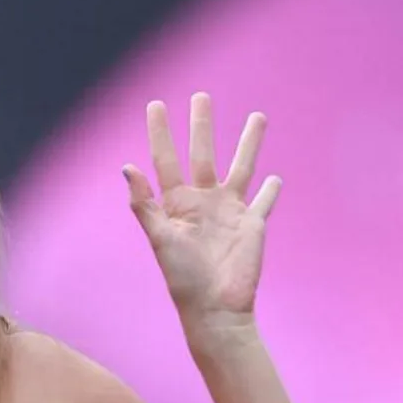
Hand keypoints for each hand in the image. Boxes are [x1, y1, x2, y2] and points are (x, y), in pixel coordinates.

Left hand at [122, 93, 281, 330]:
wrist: (214, 307)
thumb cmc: (182, 277)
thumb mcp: (159, 238)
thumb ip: (143, 203)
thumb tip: (126, 166)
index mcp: (176, 202)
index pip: (166, 158)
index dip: (160, 132)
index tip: (155, 104)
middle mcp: (202, 201)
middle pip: (203, 153)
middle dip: (202, 125)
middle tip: (202, 95)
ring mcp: (229, 211)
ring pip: (241, 167)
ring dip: (248, 143)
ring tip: (257, 116)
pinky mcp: (253, 224)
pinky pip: (264, 201)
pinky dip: (271, 191)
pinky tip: (275, 178)